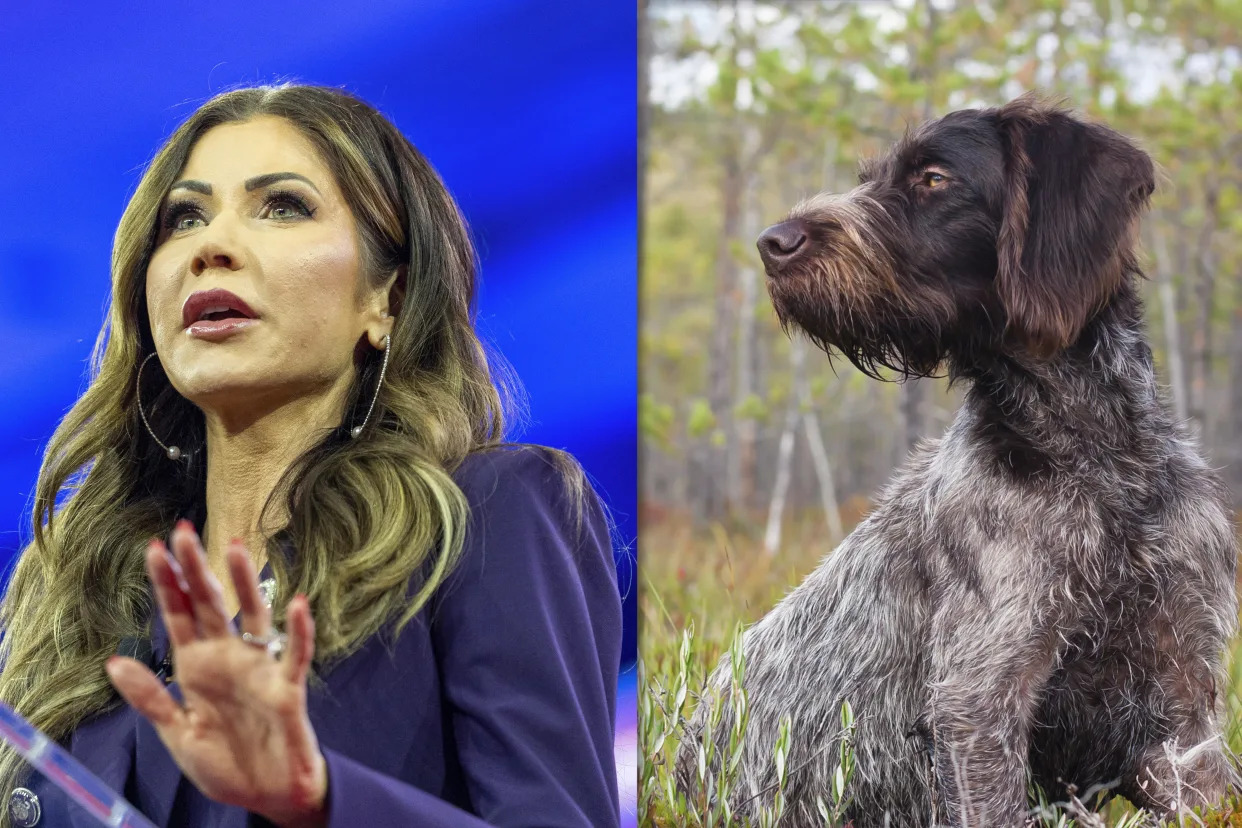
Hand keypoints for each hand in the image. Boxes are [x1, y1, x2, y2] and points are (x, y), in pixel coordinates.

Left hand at [105, 520, 328, 827]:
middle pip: (210, 604)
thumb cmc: (226, 763)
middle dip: (196, 569)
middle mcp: (228, 657)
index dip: (166, 584)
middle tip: (183, 532)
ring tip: (235, 548)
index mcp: (197, 666)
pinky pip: (294, 654)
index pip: (178, 616)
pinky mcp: (286, 687)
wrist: (268, 793)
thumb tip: (114, 662)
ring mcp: (258, 668)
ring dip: (244, 583)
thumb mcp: (177, 733)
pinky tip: (295, 605)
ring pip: (252, 615)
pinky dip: (298, 630)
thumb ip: (151, 697)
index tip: (153, 548)